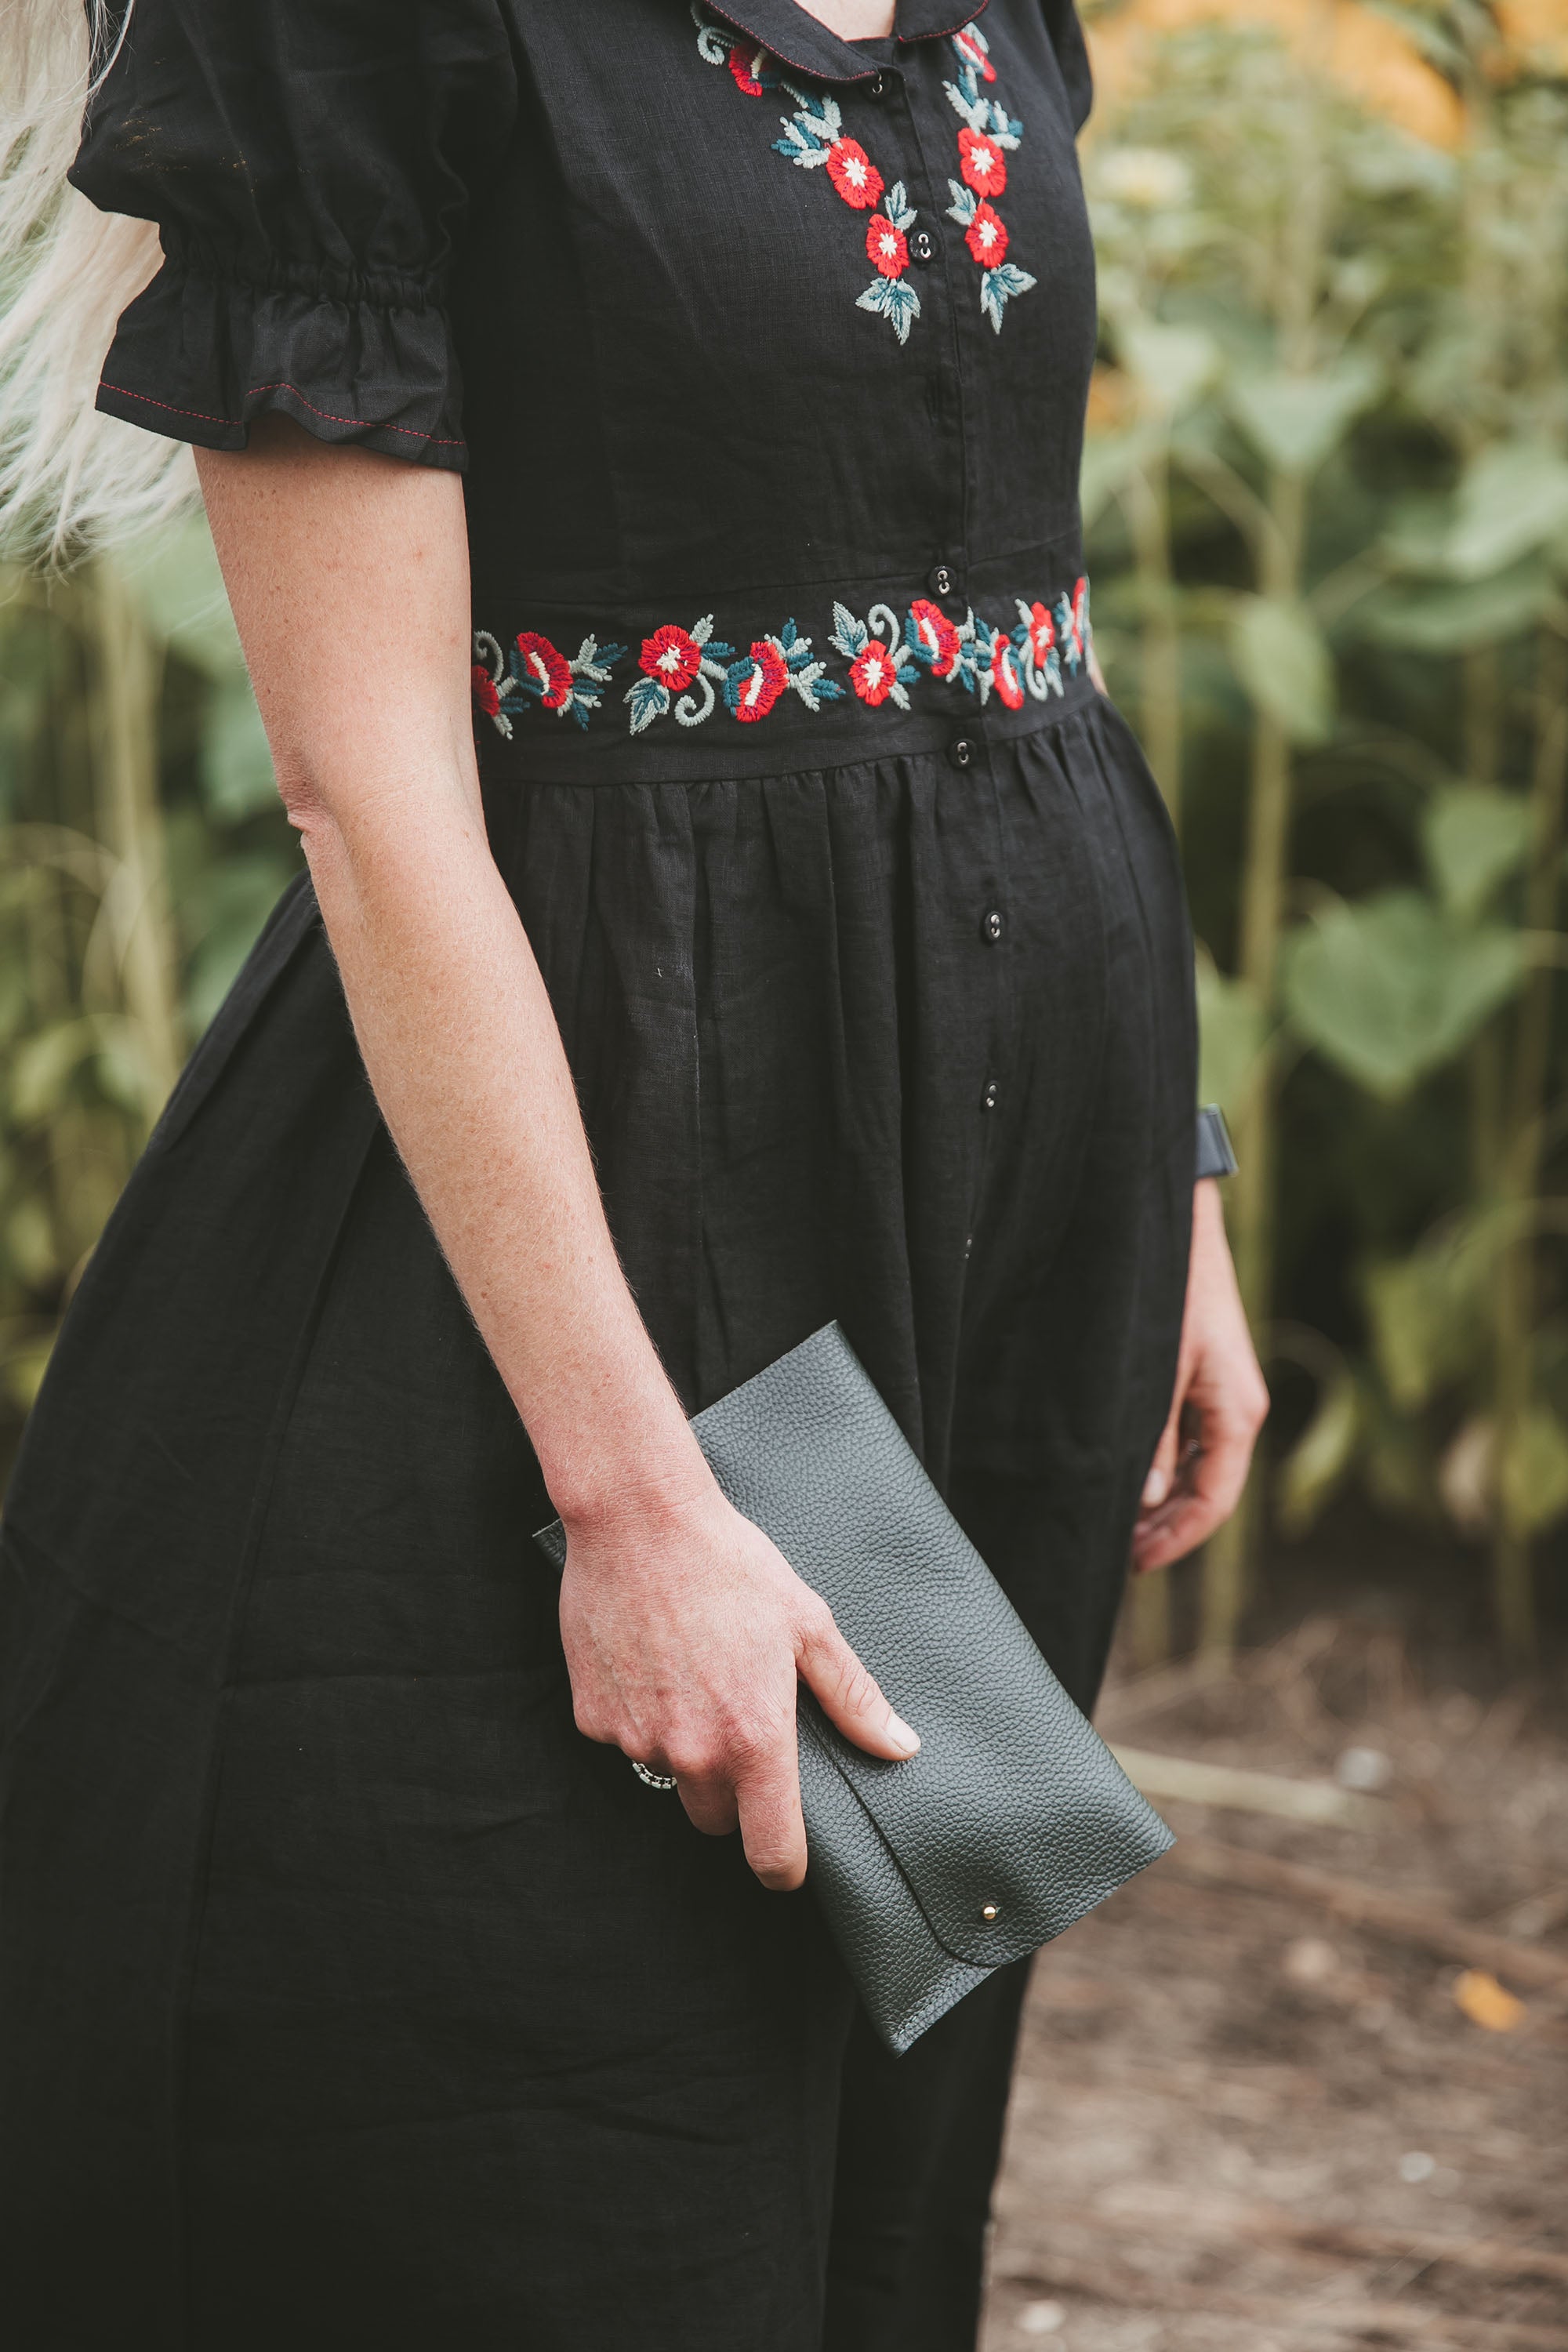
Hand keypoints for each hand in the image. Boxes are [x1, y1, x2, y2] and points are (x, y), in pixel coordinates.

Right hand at [558, 1478, 919, 1889]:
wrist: (640, 1521)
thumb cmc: (731, 1565)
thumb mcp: (808, 1625)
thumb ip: (853, 1698)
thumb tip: (900, 1747)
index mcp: (754, 1740)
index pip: (770, 1853)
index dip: (784, 1867)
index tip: (788, 1860)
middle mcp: (692, 1753)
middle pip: (716, 1820)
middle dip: (734, 1794)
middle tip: (742, 1725)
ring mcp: (636, 1739)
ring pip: (669, 1777)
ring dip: (685, 1749)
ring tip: (696, 1675)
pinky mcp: (592, 1718)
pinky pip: (625, 1741)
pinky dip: (640, 1716)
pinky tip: (654, 1661)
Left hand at [1132, 1181, 1269, 1575]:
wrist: (1175, 1223)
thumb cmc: (1170, 1290)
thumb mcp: (1156, 1368)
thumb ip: (1154, 1436)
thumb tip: (1148, 1499)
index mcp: (1238, 1412)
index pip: (1214, 1501)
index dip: (1176, 1541)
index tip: (1135, 1564)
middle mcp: (1238, 1409)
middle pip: (1208, 1491)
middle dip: (1166, 1528)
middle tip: (1119, 1553)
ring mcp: (1223, 1393)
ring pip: (1197, 1467)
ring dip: (1161, 1499)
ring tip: (1116, 1522)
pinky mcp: (1206, 1376)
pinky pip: (1190, 1438)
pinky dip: (1163, 1466)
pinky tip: (1129, 1474)